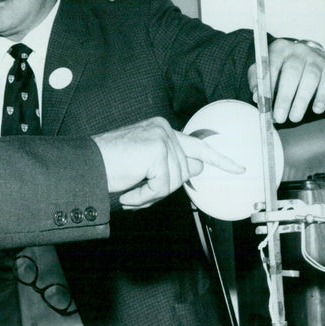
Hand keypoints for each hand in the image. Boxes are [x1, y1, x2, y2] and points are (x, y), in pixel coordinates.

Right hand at [92, 117, 244, 209]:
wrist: (85, 166)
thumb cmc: (109, 166)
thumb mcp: (145, 165)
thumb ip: (172, 164)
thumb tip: (197, 168)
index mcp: (160, 129)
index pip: (197, 145)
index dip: (220, 160)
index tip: (239, 168)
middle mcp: (163, 129)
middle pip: (185, 171)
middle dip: (162, 188)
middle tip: (137, 192)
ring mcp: (161, 138)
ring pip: (175, 181)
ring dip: (151, 193)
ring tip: (130, 190)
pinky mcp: (157, 151)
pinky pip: (162, 187)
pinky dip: (145, 196)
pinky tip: (129, 192)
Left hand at [248, 38, 324, 123]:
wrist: (306, 59)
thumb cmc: (281, 68)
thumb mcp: (264, 69)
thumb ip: (257, 81)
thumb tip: (257, 97)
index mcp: (279, 49)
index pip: (272, 64)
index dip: (268, 83)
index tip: (264, 101)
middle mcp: (298, 51)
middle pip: (292, 72)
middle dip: (285, 97)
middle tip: (279, 117)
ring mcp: (315, 59)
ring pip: (310, 78)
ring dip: (301, 101)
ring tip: (294, 118)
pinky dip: (322, 97)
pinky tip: (316, 109)